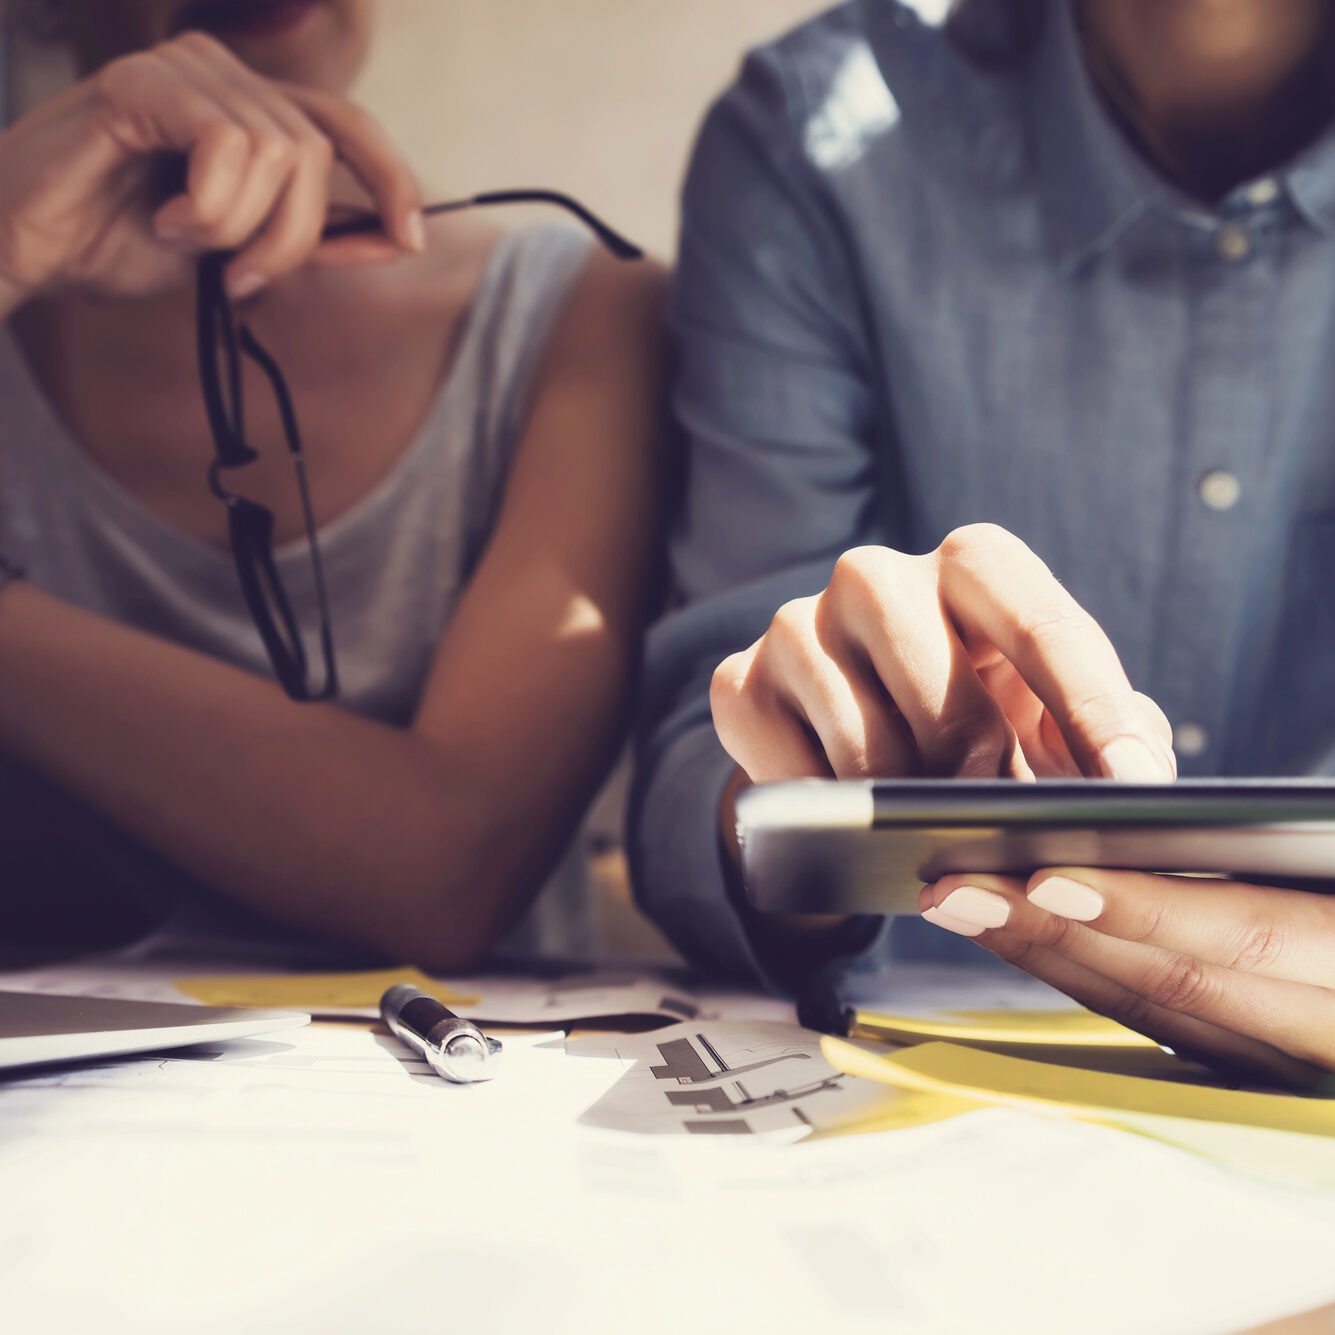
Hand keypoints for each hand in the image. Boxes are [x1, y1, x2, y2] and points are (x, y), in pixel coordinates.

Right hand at [0, 31, 421, 304]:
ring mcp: (183, 68)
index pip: (346, 127)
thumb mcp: (235, 248)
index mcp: (247, 106)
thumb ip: (302, 232)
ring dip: (242, 226)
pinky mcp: (143, 81)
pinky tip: (165, 220)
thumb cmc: (119, 242)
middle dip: (294, 235)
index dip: (390, 180)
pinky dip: (208, 206)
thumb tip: (388, 232)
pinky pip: (228, 146)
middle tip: (240, 276)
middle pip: (317, 153)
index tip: (410, 239)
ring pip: (279, 153)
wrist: (29, 247)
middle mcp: (222, 72)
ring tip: (185, 240)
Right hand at [711, 526, 1175, 783]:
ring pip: (861, 736)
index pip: (1037, 621)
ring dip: (905, 796)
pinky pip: (794, 774)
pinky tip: (854, 825)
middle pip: (937, 676)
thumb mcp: (1046, 716)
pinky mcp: (738, 685)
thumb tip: (1136, 779)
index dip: (1091, 708)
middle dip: (975, 755)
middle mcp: (873, 575)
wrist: (852, 751)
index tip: (1137, 783)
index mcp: (969, 563)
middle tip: (993, 804)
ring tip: (927, 821)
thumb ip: (1105, 730)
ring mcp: (795, 625)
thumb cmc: (974, 723)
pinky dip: (836, 817)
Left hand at [918, 868, 1334, 1085]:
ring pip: (1157, 1015)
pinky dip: (1093, 980)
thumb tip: (1167, 821)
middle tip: (955, 887)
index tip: (1051, 873)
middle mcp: (1326, 1033)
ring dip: (1052, 961)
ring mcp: (1296, 1068)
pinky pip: (1168, 1027)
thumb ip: (1299, 846)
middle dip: (1058, 939)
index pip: (1251, 942)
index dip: (1147, 911)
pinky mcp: (1268, 1070)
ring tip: (963, 904)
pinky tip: (1028, 937)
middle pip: (1177, 989)